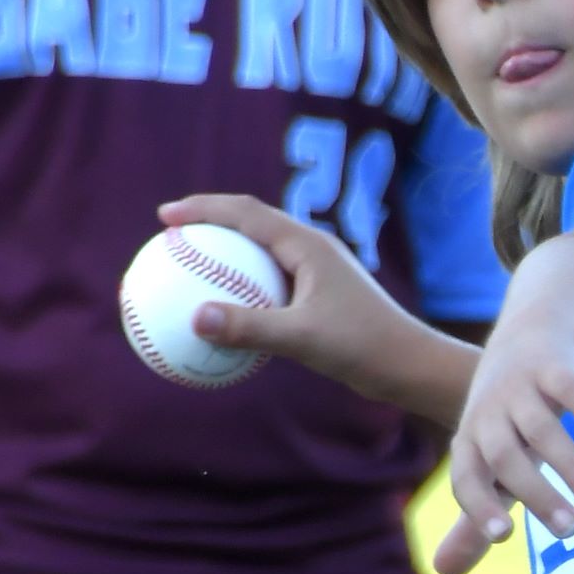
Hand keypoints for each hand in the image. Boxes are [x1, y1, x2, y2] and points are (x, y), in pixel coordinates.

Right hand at [158, 192, 398, 389]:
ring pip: (260, 253)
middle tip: (171, 235)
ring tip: (189, 267)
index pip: (245, 212)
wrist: (408, 364)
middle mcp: (311, 250)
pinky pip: (269, 283)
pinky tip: (222, 314)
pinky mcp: (318, 297)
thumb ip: (249, 328)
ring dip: (225, 254)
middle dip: (209, 222)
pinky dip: (241, 288)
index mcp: (307, 244)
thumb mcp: (302, 339)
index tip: (165, 217)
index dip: (202, 209)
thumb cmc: (363, 347)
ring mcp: (315, 272)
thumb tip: (196, 317)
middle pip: (250, 223)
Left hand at [434, 323, 573, 573]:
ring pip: (543, 429)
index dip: (478, 507)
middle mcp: (489, 415)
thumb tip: (445, 573)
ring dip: (573, 467)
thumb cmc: (505, 425)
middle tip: (572, 532)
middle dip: (538, 496)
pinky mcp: (553, 367)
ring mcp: (520, 388)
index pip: (466, 479)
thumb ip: (471, 521)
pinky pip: (573, 392)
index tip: (503, 538)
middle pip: (506, 457)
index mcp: (469, 445)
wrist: (525, 342)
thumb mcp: (488, 468)